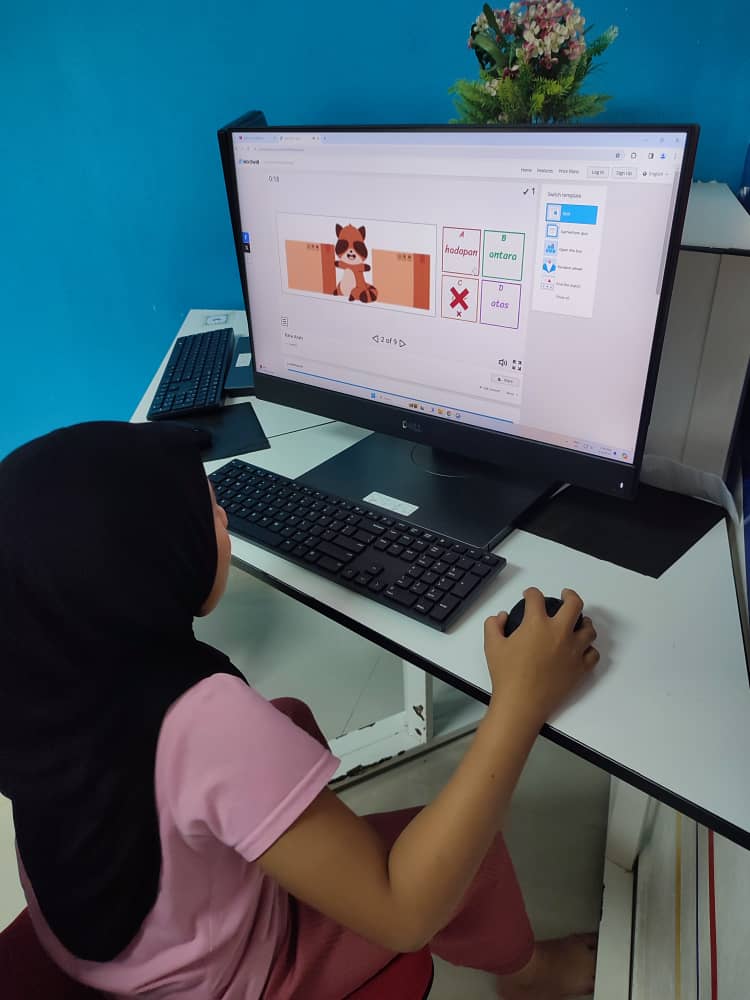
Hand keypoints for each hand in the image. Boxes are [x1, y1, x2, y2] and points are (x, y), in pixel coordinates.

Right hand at [483, 587, 598, 723]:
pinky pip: (592, 654)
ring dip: (583, 622)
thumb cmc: (506, 675)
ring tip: (578, 623)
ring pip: (589, 629)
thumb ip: (493, 625)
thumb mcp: (492, 646)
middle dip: (569, 595)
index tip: (529, 595)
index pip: (536, 598)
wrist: (521, 703)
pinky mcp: (580, 668)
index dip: (531, 593)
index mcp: (537, 623)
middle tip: (565, 596)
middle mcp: (559, 632)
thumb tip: (501, 617)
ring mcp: (573, 650)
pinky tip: (581, 649)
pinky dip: (588, 649)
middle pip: (574, 604)